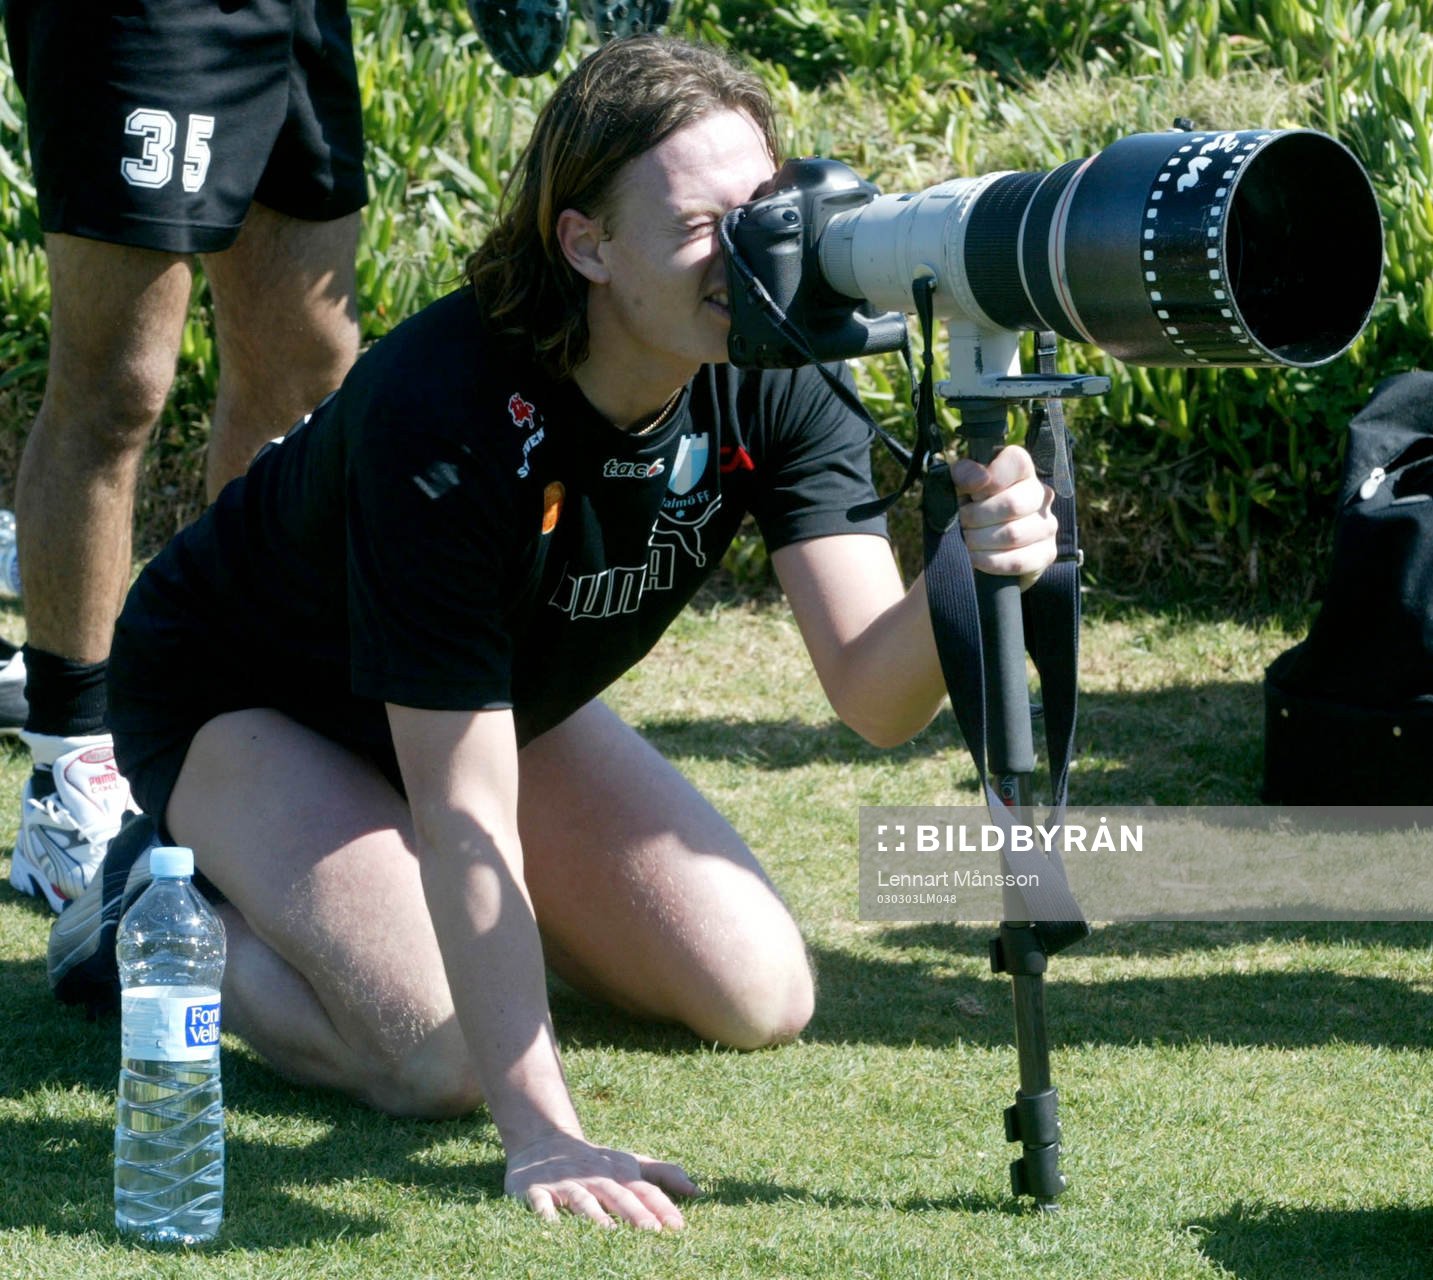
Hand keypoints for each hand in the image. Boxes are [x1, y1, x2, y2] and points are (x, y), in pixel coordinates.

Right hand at [505, 1131, 698, 1229]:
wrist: (542, 1142)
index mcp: (619, 1173)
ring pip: (583, 1201)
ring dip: (596, 1217)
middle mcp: (595, 1178)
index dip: (662, 1207)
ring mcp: (565, 1184)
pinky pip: (541, 1204)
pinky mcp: (536, 1191)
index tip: (679, 1226)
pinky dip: (546, 1215)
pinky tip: (552, 1228)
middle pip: (618, 1196)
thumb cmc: (595, 1161)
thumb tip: (698, 1191)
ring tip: (610, 1234)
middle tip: (652, 1232)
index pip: (645, 1191)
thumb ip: (662, 1175)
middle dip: (635, 1213)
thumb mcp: (629, 1162)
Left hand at [951, 446, 1057, 588]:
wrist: (980, 545)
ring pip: (1013, 534)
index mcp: (1022, 470)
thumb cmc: (971, 508)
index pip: (1016, 462)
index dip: (991, 477)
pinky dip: (989, 561)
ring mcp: (1047, 525)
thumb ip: (964, 474)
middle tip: (963, 522)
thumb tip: (977, 478)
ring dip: (980, 540)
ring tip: (968, 540)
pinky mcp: (1046, 553)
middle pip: (1013, 503)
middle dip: (977, 516)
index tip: (970, 492)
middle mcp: (1041, 494)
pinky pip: (1017, 560)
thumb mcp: (961, 486)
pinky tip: (977, 557)